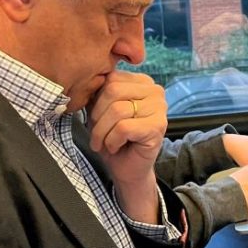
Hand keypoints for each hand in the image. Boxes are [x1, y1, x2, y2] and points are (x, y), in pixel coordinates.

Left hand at [88, 70, 167, 187]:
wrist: (127, 169)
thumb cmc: (114, 138)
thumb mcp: (101, 110)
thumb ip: (98, 93)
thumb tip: (87, 82)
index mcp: (142, 82)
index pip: (111, 78)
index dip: (96, 99)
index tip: (95, 117)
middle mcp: (155, 90)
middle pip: (113, 90)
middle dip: (97, 115)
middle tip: (97, 133)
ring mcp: (159, 108)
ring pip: (117, 110)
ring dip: (102, 131)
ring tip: (103, 142)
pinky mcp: (157, 127)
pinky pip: (123, 127)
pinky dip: (112, 140)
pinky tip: (115, 147)